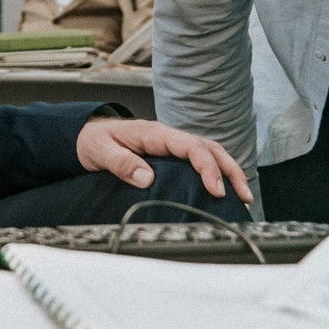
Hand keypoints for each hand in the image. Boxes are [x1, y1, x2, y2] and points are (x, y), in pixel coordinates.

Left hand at [75, 117, 251, 202]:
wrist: (84, 135)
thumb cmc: (93, 141)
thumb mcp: (101, 151)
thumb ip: (122, 163)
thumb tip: (147, 178)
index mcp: (155, 134)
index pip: (191, 146)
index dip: (207, 167)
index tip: (216, 189)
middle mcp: (168, 137)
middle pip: (209, 148)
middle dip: (230, 170)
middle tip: (244, 195)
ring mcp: (171, 146)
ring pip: (209, 153)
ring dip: (228, 171)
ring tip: (243, 195)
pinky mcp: (170, 156)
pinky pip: (198, 160)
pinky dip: (216, 172)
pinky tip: (223, 189)